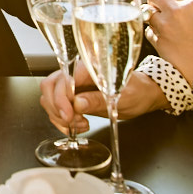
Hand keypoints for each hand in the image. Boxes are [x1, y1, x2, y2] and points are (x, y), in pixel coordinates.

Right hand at [38, 60, 167, 133]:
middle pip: (49, 87)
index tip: (69, 116)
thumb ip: (97, 100)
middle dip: (56, 108)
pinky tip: (76, 126)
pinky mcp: (72, 98)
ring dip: (59, 116)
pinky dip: (61, 120)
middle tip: (72, 122)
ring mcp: (72, 86)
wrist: (143, 94)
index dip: (61, 99)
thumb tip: (77, 104)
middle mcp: (75, 74)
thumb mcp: (122, 97)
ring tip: (79, 124)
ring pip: (49, 98)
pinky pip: (56, 108)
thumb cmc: (136, 91)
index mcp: (87, 68)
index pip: (62, 80)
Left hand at [144, 0, 192, 85]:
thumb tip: (179, 4)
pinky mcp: (157, 41)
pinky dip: (154, 35)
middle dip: (156, 2)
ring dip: (153, 18)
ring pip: (147, 13)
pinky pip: (148, 31)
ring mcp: (164, 26)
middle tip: (162, 11)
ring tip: (165, 28)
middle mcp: (176, 12)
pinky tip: (165, 41)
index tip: (176, 5)